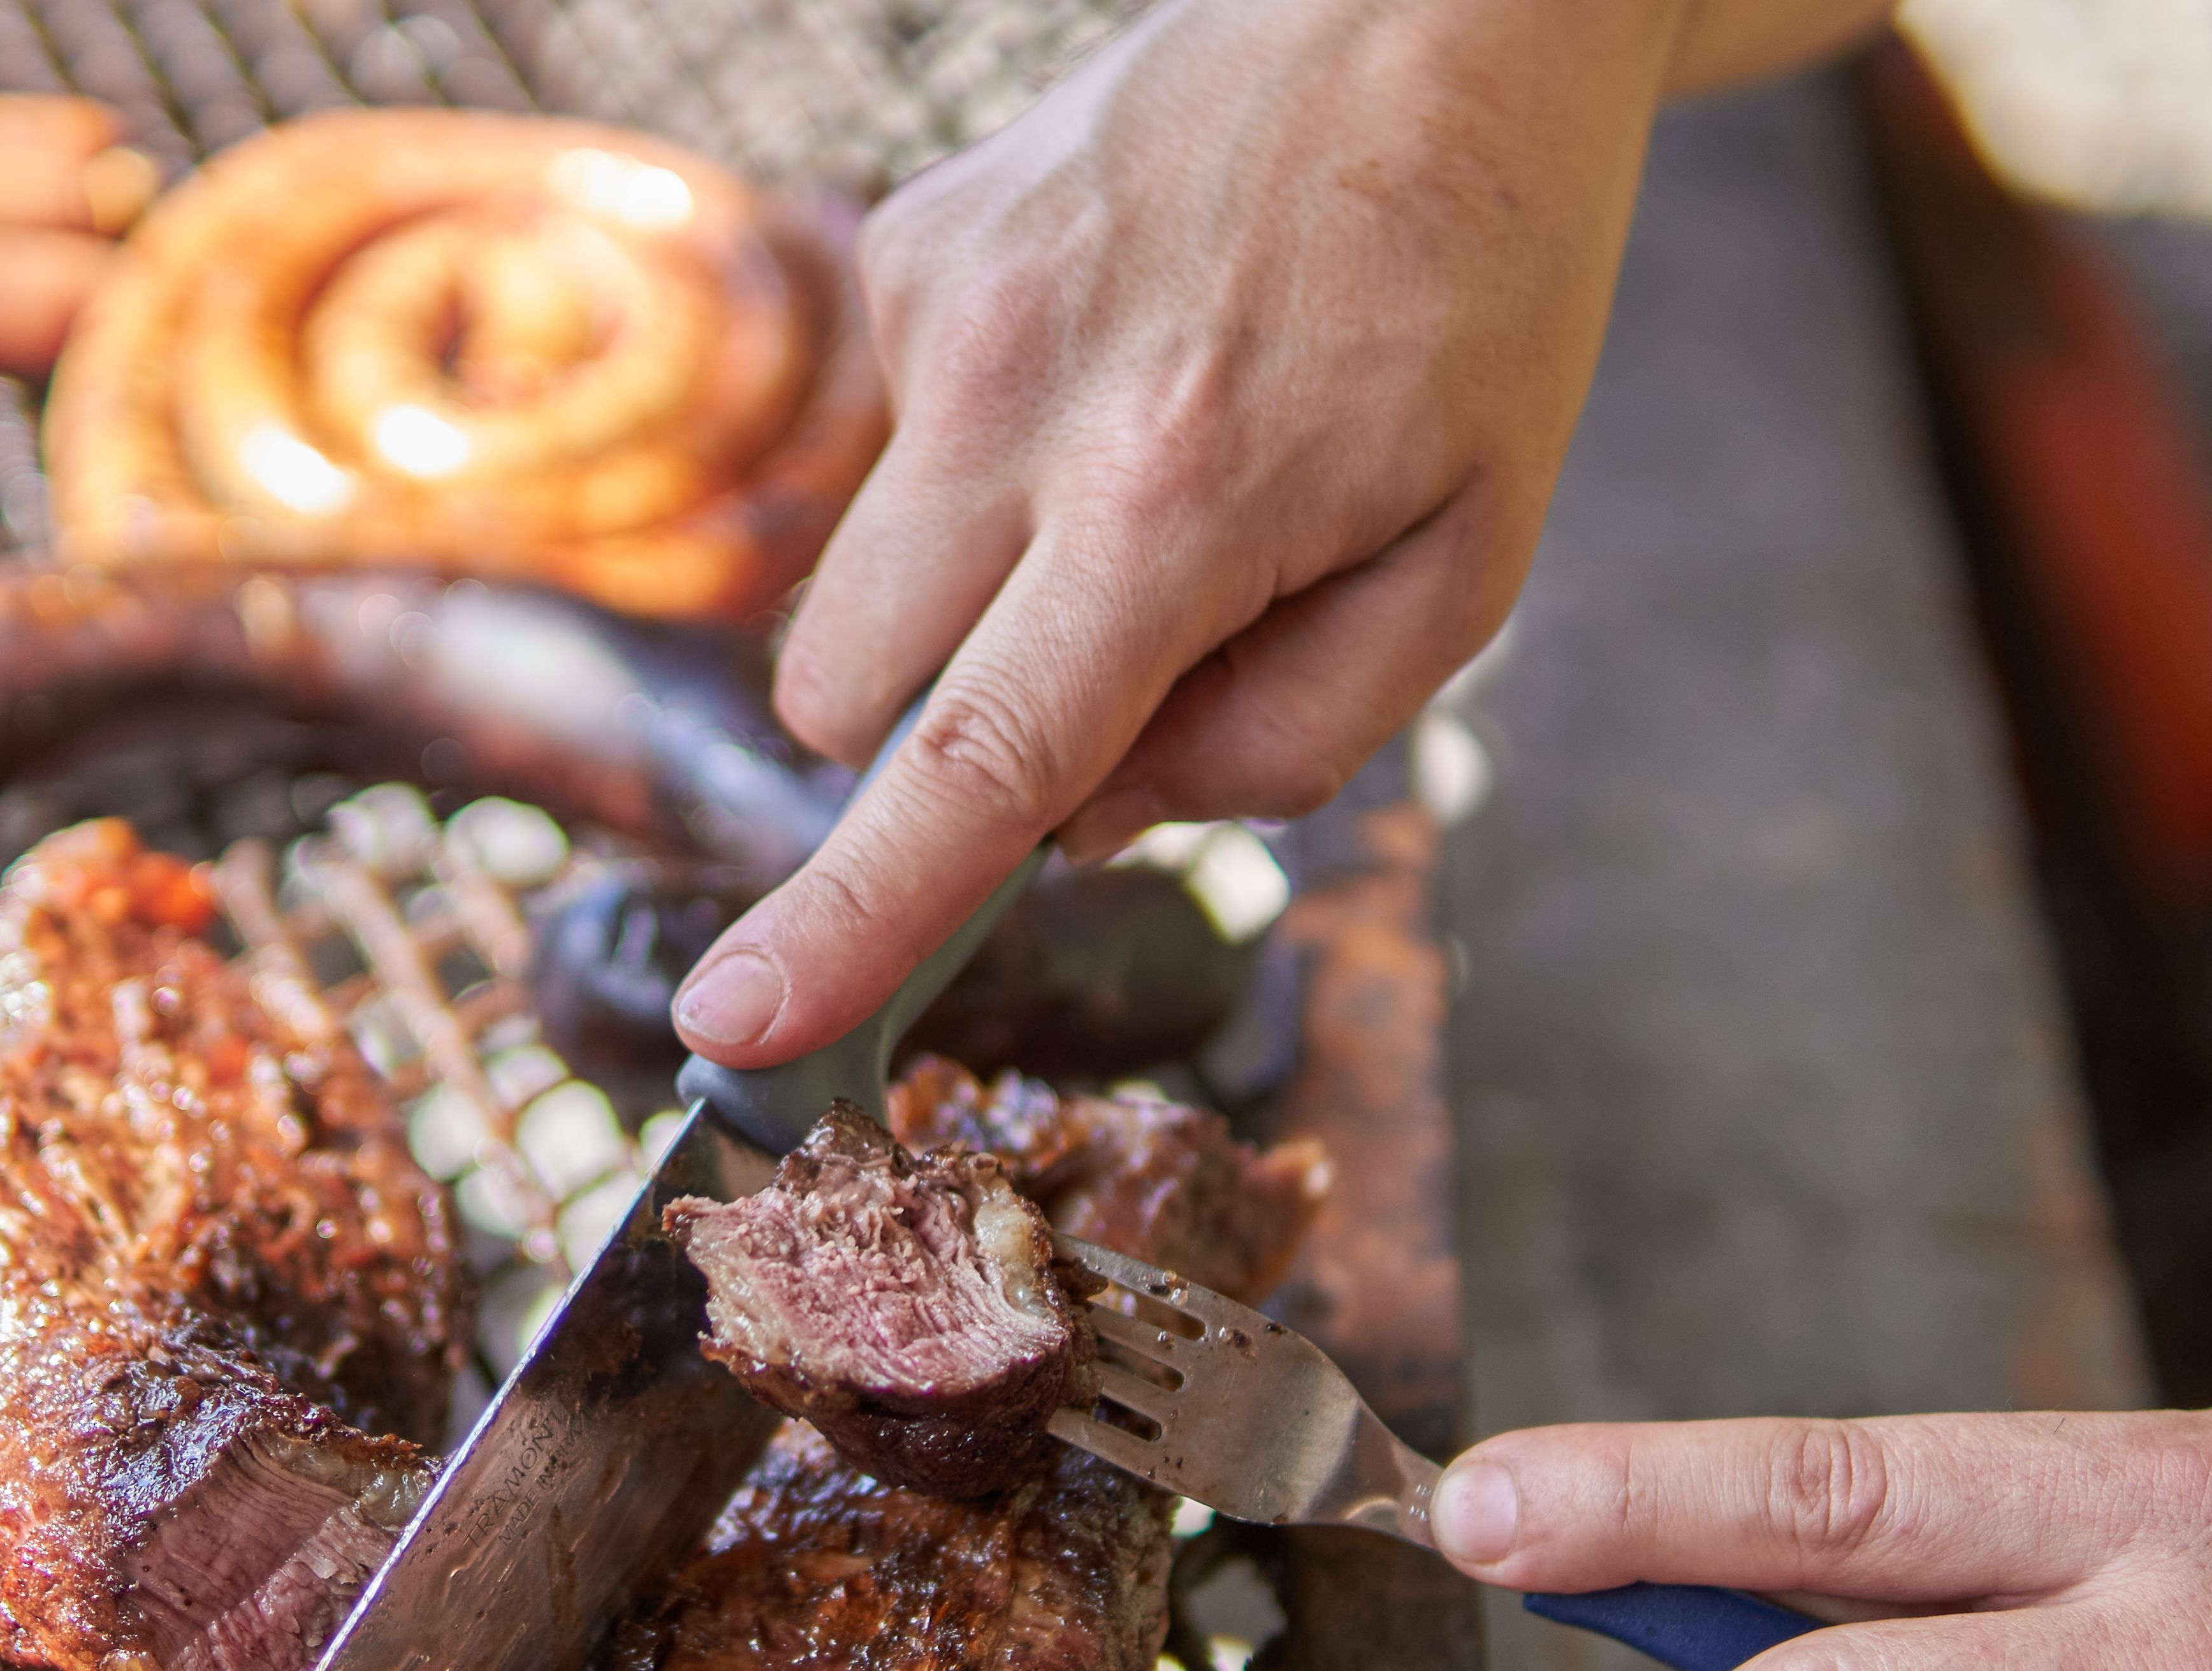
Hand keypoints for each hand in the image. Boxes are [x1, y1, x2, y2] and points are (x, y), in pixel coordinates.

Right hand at [671, 0, 1900, 1066]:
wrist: (1437, 0)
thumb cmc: (1475, 293)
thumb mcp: (1470, 560)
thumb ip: (1288, 738)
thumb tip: (1093, 814)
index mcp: (1178, 499)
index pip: (972, 766)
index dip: (846, 921)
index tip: (736, 1027)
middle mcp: (1020, 400)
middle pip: (851, 702)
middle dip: (933, 752)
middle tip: (1111, 671)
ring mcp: (943, 307)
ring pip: (854, 592)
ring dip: (965, 607)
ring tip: (1139, 467)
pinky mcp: (910, 244)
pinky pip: (890, 450)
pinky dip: (980, 469)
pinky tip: (1109, 363)